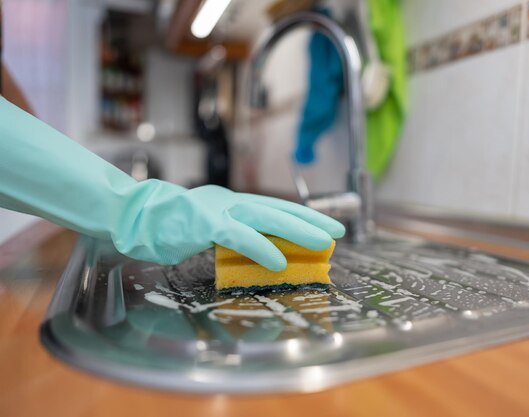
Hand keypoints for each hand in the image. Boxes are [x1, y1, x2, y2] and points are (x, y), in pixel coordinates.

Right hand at [113, 182, 344, 269]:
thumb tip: (255, 251)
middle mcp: (230, 201)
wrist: (132, 214)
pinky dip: (261, 248)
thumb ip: (229, 235)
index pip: (274, 207)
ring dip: (297, 231)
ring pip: (267, 218)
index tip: (324, 226)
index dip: (301, 216)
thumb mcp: (205, 227)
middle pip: (278, 209)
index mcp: (231, 202)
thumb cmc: (166, 224)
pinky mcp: (204, 224)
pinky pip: (239, 236)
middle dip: (310, 221)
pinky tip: (280, 260)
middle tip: (337, 231)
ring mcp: (218, 210)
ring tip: (321, 243)